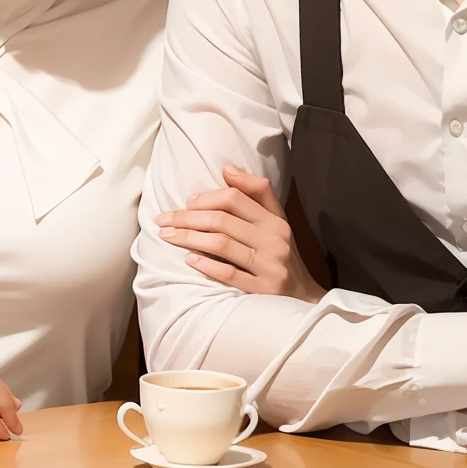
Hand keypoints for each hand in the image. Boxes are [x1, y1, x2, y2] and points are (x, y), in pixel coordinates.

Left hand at [159, 165, 325, 302]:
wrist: (302, 298)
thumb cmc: (281, 255)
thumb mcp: (276, 221)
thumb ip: (256, 193)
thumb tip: (228, 169)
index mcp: (275, 221)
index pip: (235, 198)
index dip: (206, 197)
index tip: (187, 203)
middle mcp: (274, 241)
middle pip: (223, 221)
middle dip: (188, 218)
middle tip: (163, 220)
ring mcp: (269, 267)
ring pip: (222, 244)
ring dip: (189, 238)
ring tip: (168, 237)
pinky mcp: (262, 290)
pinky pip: (229, 274)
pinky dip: (206, 265)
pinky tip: (189, 260)